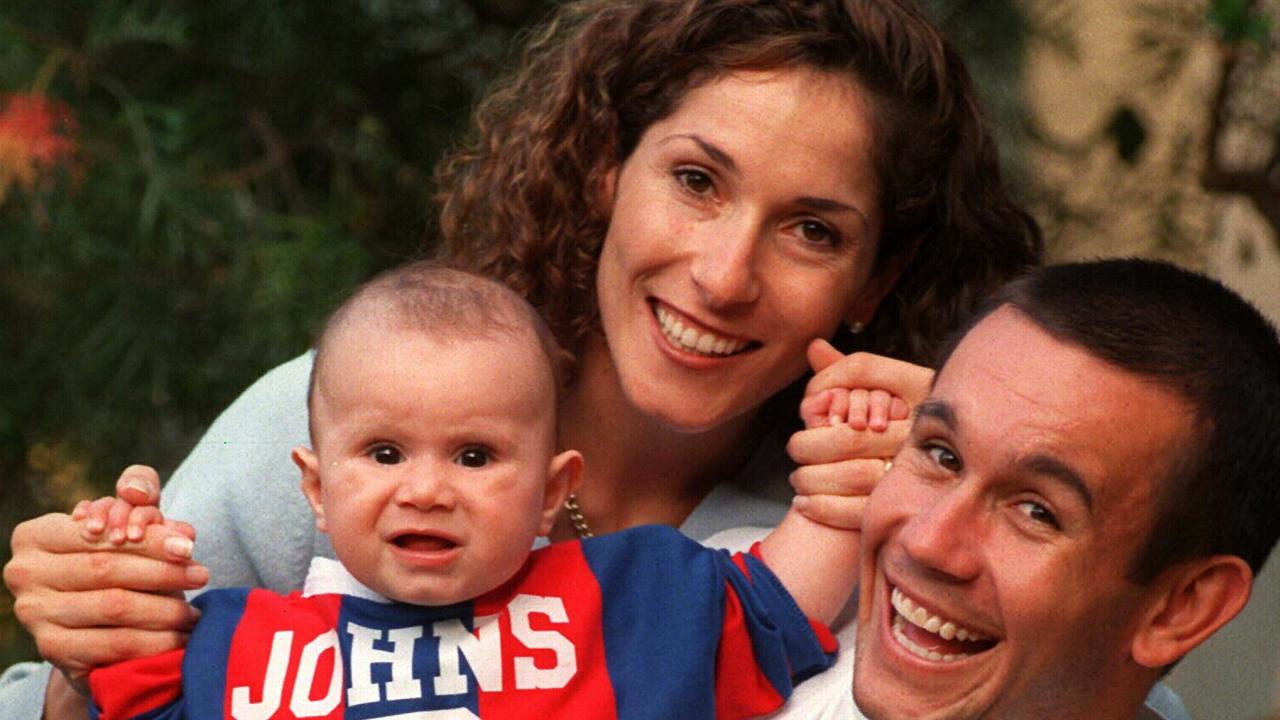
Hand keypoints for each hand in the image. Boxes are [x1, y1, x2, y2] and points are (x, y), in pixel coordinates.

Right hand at [3, 466, 205, 693]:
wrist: (92, 623)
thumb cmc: (115, 558)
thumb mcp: (128, 518)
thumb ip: (140, 491)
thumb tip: (137, 491)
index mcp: (34, 535)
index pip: (101, 534)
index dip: (149, 539)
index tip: (188, 546)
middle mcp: (24, 573)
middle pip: (107, 569)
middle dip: (163, 572)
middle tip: (202, 575)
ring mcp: (33, 614)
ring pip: (114, 607)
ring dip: (165, 609)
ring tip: (195, 609)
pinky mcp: (51, 650)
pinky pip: (113, 645)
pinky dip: (154, 642)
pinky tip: (180, 637)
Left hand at [787, 340, 932, 528]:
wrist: (956, 470)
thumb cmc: (908, 424)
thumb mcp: (887, 390)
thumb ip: (850, 371)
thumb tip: (813, 346)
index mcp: (922, 386)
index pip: (863, 370)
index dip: (826, 385)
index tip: (808, 404)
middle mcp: (925, 427)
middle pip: (850, 434)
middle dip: (810, 444)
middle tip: (795, 448)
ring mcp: (919, 468)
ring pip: (852, 474)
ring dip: (812, 478)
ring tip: (798, 480)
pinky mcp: (907, 505)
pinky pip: (859, 510)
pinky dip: (824, 508)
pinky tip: (806, 503)